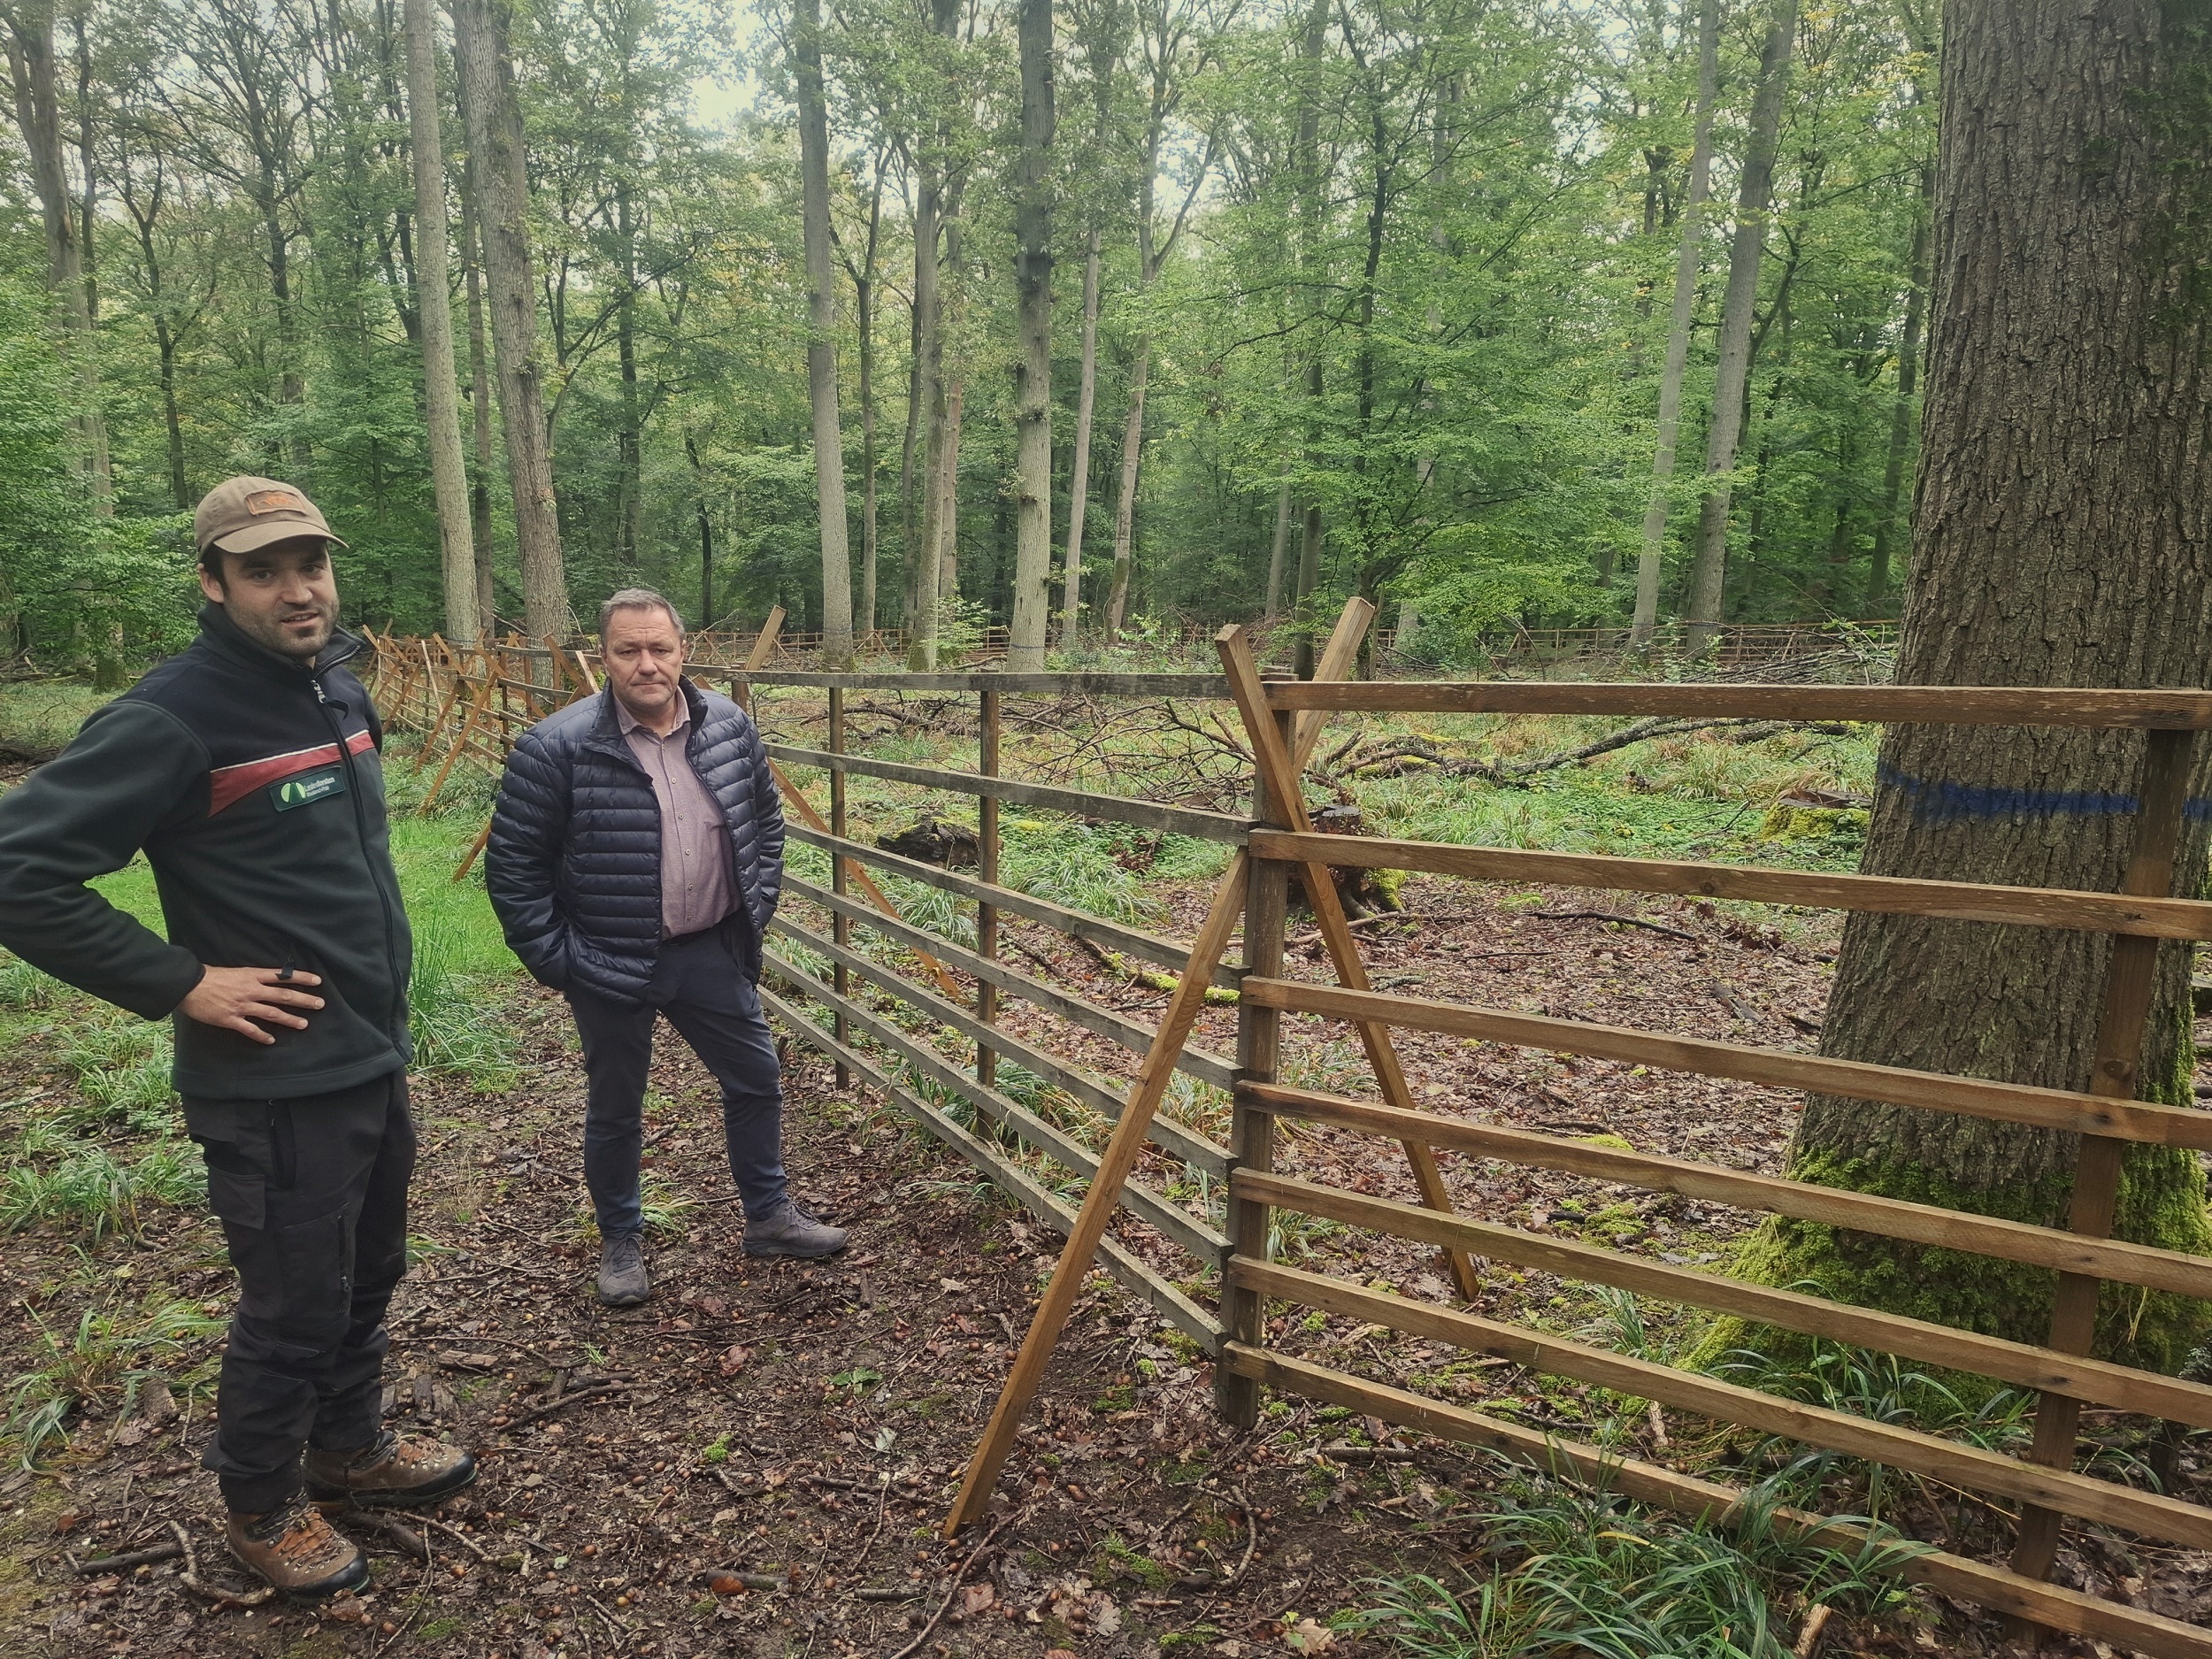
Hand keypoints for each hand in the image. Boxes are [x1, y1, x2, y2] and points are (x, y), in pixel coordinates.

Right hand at [177, 965, 324, 1044]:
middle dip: (303, 1000)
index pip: (283, 976)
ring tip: (304, 1024)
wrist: (188, 984)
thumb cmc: (210, 975)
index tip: (318, 981)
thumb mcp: (236, 971)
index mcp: (252, 976)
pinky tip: (272, 1040)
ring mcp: (242, 1006)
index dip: (302, 978)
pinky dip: (262, 1035)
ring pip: (271, 1013)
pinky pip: (250, 1029)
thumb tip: (266, 979)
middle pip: (283, 995)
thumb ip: (252, 976)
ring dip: (289, 1019)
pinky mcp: (231, 1019)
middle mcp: (251, 990)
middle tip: (320, 1004)